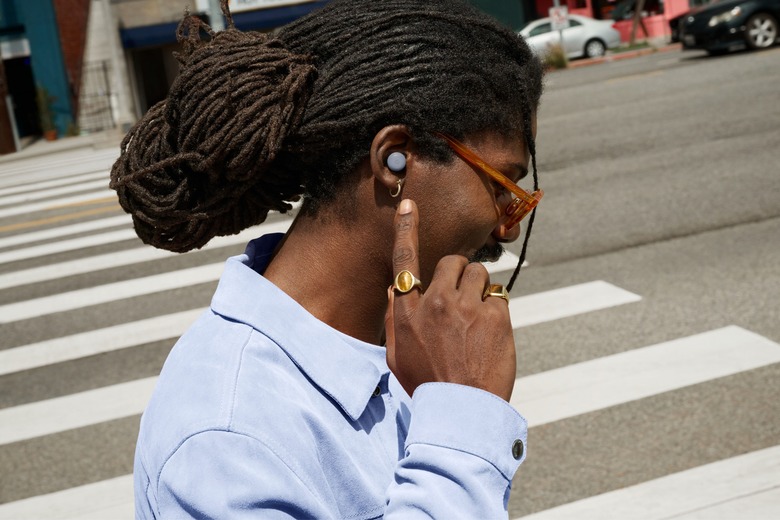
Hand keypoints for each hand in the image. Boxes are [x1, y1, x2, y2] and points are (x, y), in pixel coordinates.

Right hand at [384, 199, 516, 401]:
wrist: (462, 410)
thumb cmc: (427, 384)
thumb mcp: (397, 355)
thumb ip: (395, 319)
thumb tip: (396, 291)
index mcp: (408, 311)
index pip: (404, 261)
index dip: (406, 230)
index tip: (409, 206)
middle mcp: (435, 301)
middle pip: (452, 262)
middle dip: (460, 275)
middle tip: (463, 301)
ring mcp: (466, 307)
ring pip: (479, 274)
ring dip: (479, 290)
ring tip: (478, 322)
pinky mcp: (494, 315)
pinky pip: (497, 296)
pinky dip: (496, 312)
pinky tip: (490, 336)